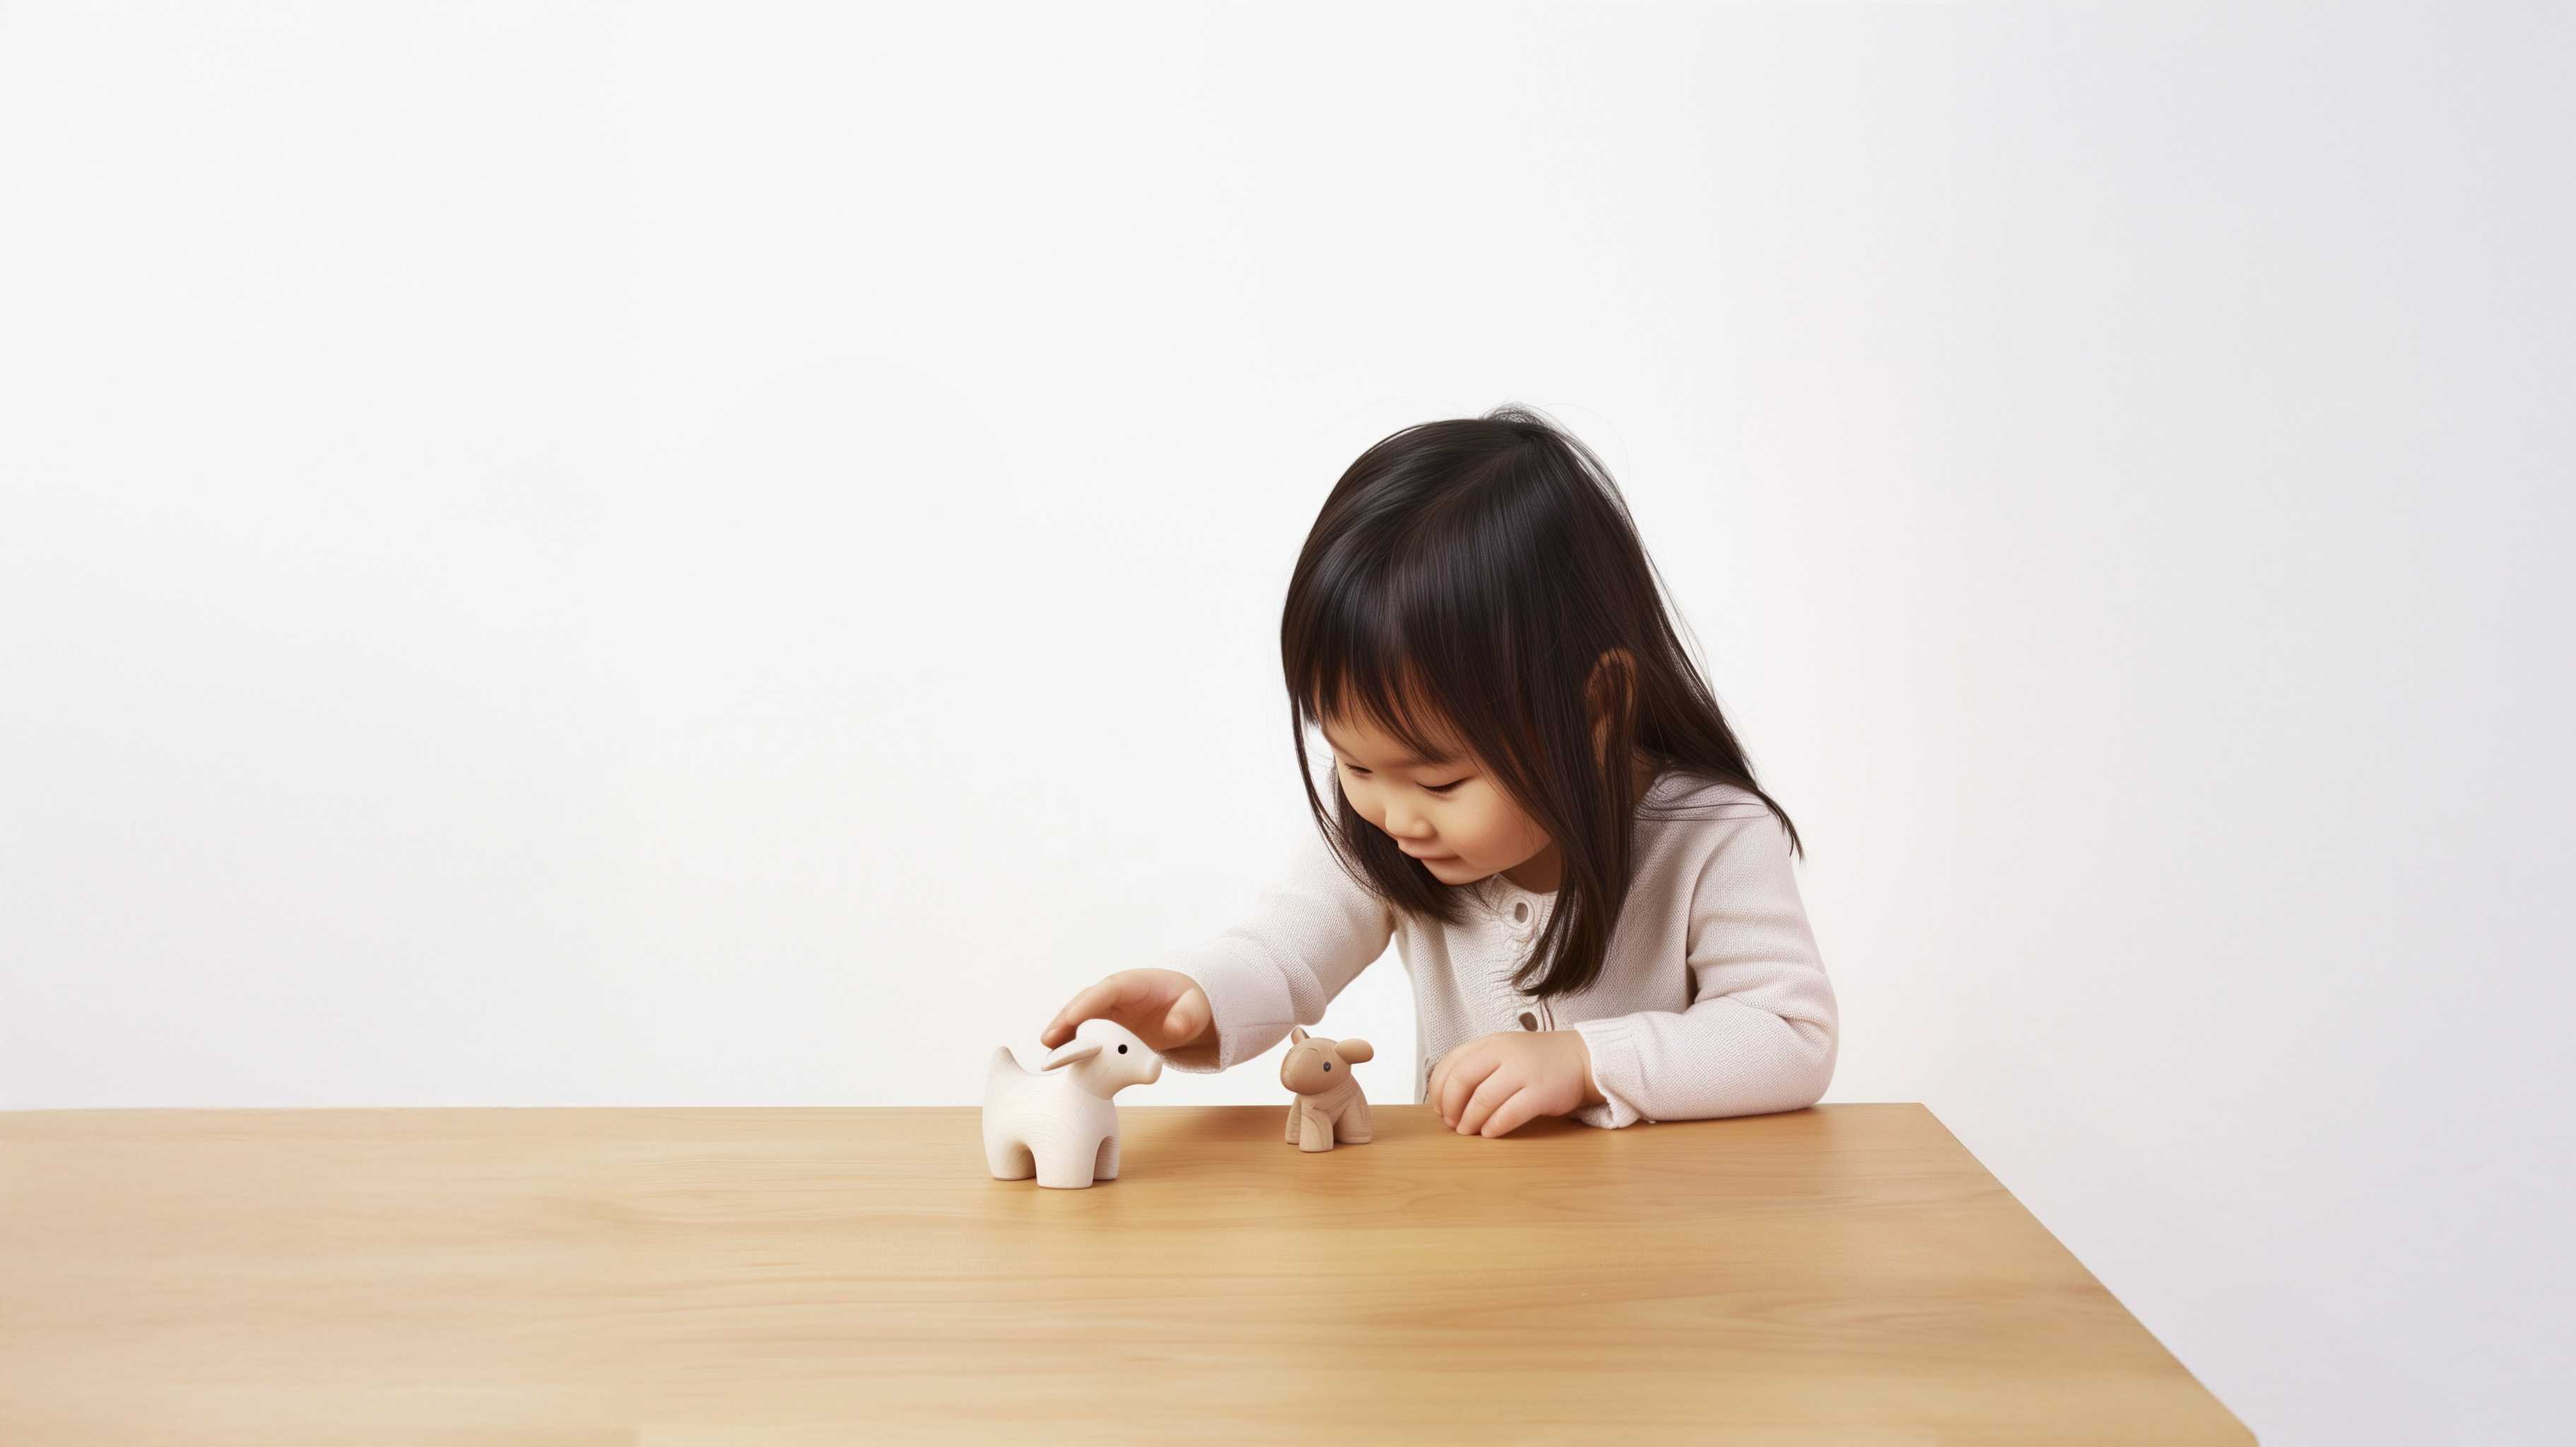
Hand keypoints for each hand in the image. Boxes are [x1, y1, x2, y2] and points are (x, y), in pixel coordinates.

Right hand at [1040, 968, 1212, 1054]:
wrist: (1184, 1012)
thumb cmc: (1189, 1004)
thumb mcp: (1196, 1008)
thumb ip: (1187, 1016)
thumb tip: (1174, 1028)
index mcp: (1136, 984)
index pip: (1110, 988)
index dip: (1090, 1002)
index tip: (1073, 1017)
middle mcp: (1116, 996)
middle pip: (1086, 1003)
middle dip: (1066, 1019)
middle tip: (1049, 1040)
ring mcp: (1108, 1013)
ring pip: (1080, 1020)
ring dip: (1063, 1036)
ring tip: (1049, 1058)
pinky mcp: (1105, 1031)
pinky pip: (1085, 1037)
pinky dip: (1072, 1048)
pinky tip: (1060, 1064)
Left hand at [1429, 1029, 1603, 1137]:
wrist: (1581, 1059)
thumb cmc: (1536, 1062)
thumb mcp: (1503, 1052)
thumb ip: (1477, 1066)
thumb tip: (1445, 1097)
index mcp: (1490, 1043)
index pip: (1451, 1063)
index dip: (1438, 1089)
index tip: (1438, 1107)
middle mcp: (1504, 1053)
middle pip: (1462, 1079)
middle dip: (1450, 1105)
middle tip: (1451, 1122)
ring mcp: (1523, 1071)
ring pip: (1483, 1098)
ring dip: (1469, 1119)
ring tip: (1467, 1131)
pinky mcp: (1541, 1092)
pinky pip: (1510, 1113)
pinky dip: (1494, 1126)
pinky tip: (1489, 1133)